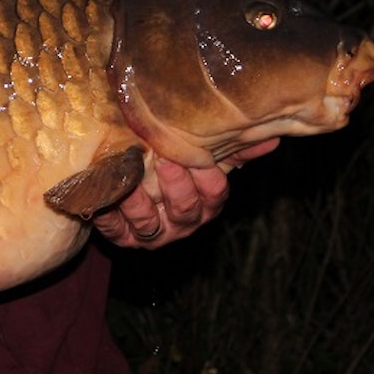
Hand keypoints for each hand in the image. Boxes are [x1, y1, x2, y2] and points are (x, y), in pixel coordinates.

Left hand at [92, 139, 280, 248]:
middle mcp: (181, 222)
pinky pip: (115, 230)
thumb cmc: (171, 167)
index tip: (200, 158)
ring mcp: (152, 232)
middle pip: (184, 210)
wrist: (126, 185)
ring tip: (129, 181)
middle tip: (165, 161)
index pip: (215, 194)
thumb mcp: (202, 156)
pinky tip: (104, 198)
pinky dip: (109, 215)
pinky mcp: (122, 236)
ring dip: (138, 204)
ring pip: (149, 224)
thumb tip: (270, 137)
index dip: (209, 179)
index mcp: (204, 202)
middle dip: (177, 187)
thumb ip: (232, 147)